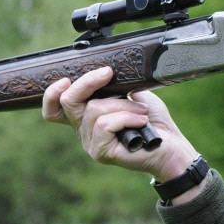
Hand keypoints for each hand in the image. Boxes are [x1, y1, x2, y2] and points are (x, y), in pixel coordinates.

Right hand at [42, 67, 198, 182]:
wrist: (172, 146)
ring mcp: (90, 142)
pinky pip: (105, 124)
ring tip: (142, 111)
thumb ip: (114, 86)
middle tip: (108, 73)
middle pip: (67, 102)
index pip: (54, 109)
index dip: (52, 94)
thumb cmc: (152, 119)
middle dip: (87, 82)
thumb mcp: (133, 94)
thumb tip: (104, 71)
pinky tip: (141, 121)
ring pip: (94, 109)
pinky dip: (127, 117)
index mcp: (87, 115)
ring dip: (123, 104)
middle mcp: (83, 129)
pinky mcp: (101, 152)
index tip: (66, 79)